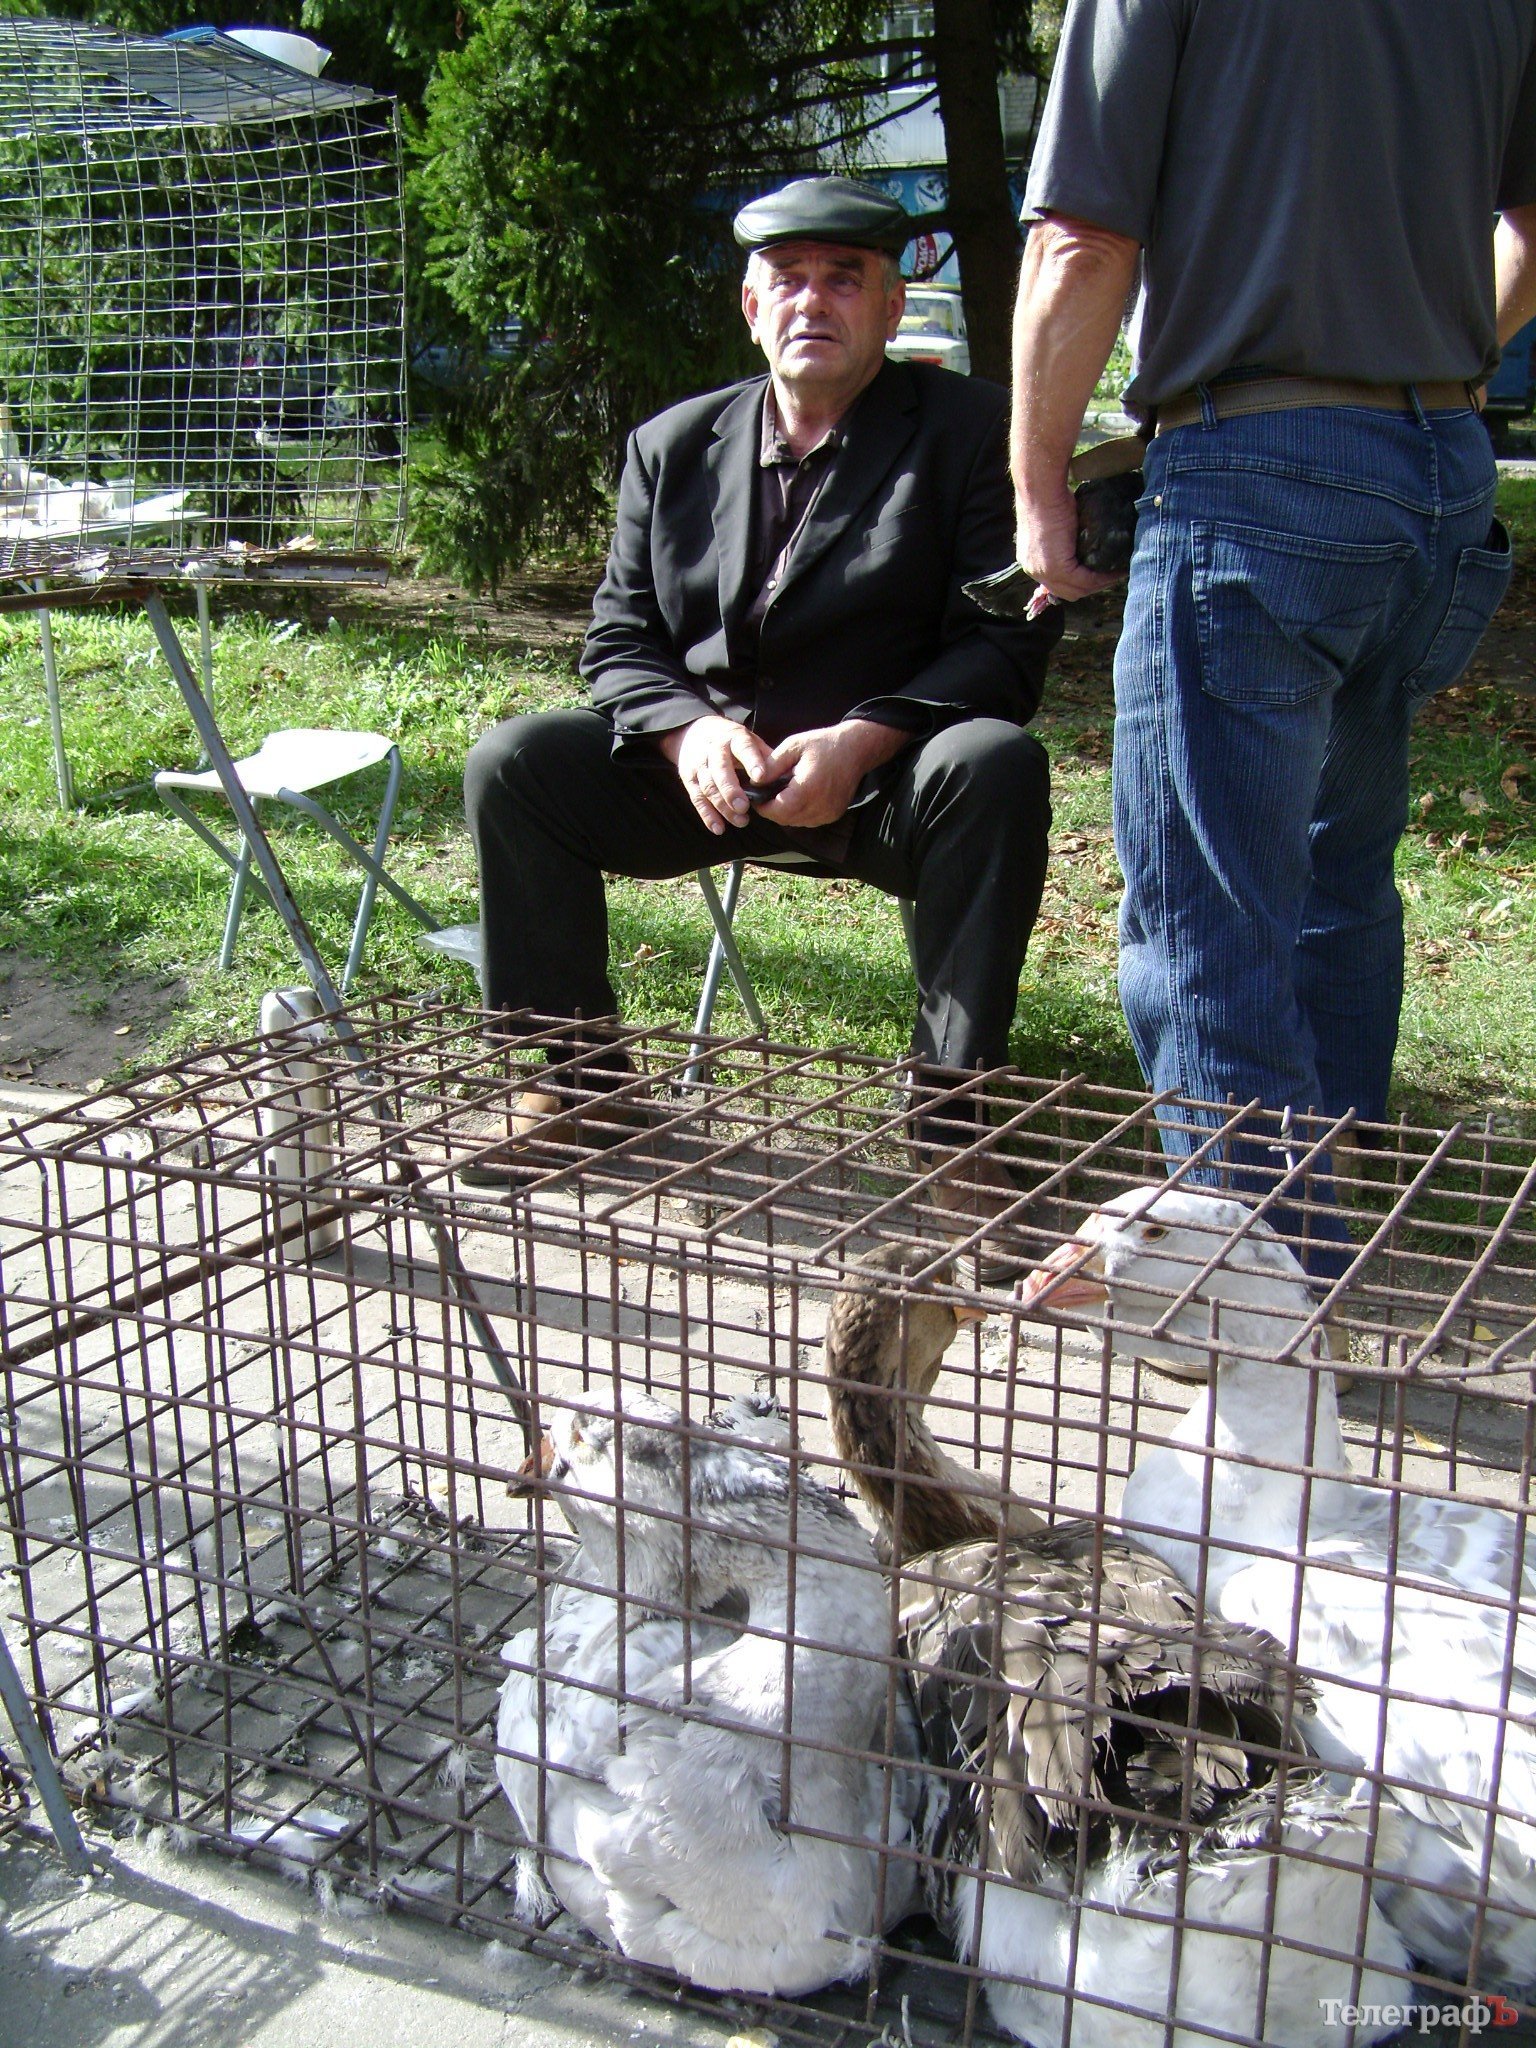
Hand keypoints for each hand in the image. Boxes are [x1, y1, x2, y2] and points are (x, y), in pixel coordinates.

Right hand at [660, 716, 775, 833]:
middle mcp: (714, 749)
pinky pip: (697, 799)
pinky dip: (707, 815)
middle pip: (720, 770)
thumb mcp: (750, 740)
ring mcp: (699, 765)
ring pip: (708, 787)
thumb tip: (787, 776)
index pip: (743, 747)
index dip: (751, 762)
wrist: (694, 733)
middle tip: (744, 807)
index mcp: (734, 737)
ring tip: (741, 821)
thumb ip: (766, 757)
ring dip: (723, 806)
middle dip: (731, 790)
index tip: (760, 777)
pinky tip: (719, 828)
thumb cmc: (732, 742)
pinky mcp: (689, 779)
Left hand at [754, 719, 907, 828]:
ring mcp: (828, 813)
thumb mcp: (793, 747)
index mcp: (806, 790)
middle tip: (766, 795)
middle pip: (785, 820)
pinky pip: (809, 821)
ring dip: (786, 813)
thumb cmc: (823, 744)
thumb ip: (771, 766)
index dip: (762, 806)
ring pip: (796, 822)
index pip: (776, 811)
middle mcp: (819, 807)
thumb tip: (754, 782)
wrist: (857, 749)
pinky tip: (799, 797)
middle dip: (772, 810)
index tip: (756, 796)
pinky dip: (800, 813)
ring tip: (783, 794)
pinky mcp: (833, 815)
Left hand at [1015, 479, 1123, 607]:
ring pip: (1076, 590)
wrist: (1041, 490)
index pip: (1058, 584)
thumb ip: (1065, 541)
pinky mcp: (1057, 568)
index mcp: (1032, 562)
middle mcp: (1034, 571)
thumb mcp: (1056, 525)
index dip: (1080, 582)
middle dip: (1091, 587)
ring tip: (1117, 574)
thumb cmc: (1048, 497)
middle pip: (1067, 592)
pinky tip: (1115, 571)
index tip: (1100, 574)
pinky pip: (1085, 581)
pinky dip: (1102, 578)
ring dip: (1099, 584)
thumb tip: (1084, 543)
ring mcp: (1044, 572)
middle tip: (1112, 576)